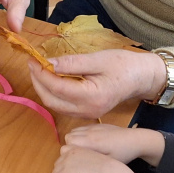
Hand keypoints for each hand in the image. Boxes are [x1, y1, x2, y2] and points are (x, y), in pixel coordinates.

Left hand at [29, 50, 167, 118]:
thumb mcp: (97, 59)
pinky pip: (63, 106)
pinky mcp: (87, 113)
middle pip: (52, 101)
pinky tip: (52, 78)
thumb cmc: (123, 65)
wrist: (141, 77)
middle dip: (38, 82)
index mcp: (92, 97)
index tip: (32, 58)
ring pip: (55, 106)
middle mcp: (88, 111)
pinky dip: (53, 93)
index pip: (57, 88)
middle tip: (32, 63)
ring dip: (43, 88)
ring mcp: (87, 114)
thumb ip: (71, 63)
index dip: (41, 73)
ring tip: (39, 69)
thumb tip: (47, 63)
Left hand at [52, 145, 142, 172]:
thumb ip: (86, 160)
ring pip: (55, 172)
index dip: (66, 162)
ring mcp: (64, 164)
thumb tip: (84, 169)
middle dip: (62, 171)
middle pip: (58, 163)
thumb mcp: (95, 158)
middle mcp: (68, 153)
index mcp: (76, 148)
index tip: (72, 170)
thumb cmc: (107, 167)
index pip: (64, 152)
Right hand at [64, 124, 165, 166]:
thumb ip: (91, 161)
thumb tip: (77, 166)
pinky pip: (83, 127)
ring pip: (75, 130)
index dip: (70, 151)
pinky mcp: (98, 125)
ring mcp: (93, 127)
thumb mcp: (107, 161)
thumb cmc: (122, 154)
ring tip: (84, 149)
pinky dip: (81, 134)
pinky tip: (91, 142)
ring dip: (75, 139)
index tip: (76, 159)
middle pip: (69, 136)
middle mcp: (89, 132)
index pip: (68, 142)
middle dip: (70, 145)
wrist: (135, 139)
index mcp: (90, 142)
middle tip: (79, 155)